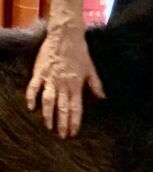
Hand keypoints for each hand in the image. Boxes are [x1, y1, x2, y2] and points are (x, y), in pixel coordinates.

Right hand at [26, 0, 104, 137]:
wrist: (65, 35)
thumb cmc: (80, 52)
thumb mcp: (90, 68)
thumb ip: (96, 84)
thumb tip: (103, 98)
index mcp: (76, 84)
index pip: (76, 107)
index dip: (74, 121)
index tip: (73, 133)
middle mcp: (63, 83)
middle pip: (62, 107)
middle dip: (62, 123)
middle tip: (61, 136)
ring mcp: (50, 78)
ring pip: (48, 101)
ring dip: (48, 115)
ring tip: (49, 127)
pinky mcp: (40, 72)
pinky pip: (34, 88)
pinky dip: (32, 98)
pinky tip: (31, 108)